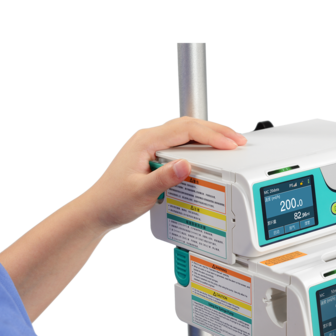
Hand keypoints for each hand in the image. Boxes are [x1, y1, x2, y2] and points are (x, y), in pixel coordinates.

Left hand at [82, 116, 246, 231]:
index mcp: (146, 140)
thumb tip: (186, 164)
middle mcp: (149, 138)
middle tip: (238, 140)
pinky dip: (199, 144)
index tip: (230, 144)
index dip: (212, 135)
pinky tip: (209, 152)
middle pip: (189, 125)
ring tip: (229, 143)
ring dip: (209, 135)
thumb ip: (164, 178)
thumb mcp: (141, 192)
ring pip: (186, 132)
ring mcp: (151, 145)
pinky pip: (181, 142)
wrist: (97, 210)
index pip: (186, 130)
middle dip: (216, 130)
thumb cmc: (114, 201)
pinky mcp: (154, 154)